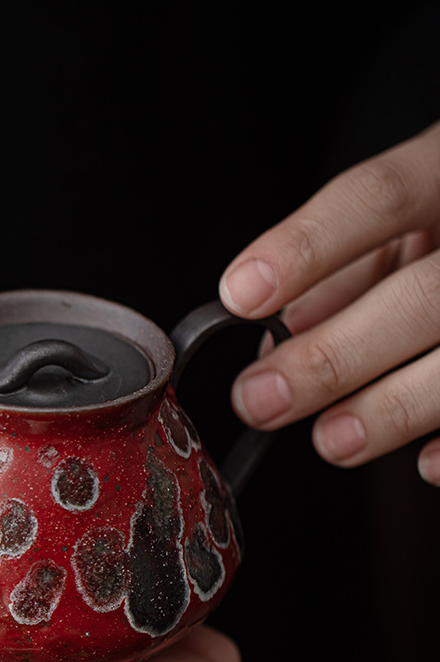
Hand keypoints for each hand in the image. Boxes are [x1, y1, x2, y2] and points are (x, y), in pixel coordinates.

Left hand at [219, 121, 439, 482]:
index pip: (378, 197)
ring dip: (394, 408)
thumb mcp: (402, 222)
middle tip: (262, 399)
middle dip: (332, 356)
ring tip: (330, 440)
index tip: (240, 295)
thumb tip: (272, 344)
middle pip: (423, 295)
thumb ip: (339, 272)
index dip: (307, 247)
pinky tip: (426, 464)